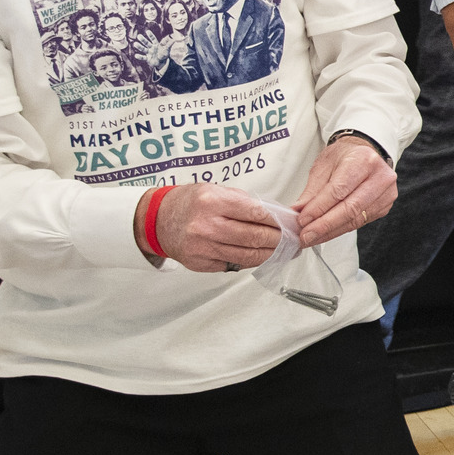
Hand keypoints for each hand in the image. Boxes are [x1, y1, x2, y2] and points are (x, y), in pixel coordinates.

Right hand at [145, 183, 285, 271]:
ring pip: (249, 255)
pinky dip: (252, 260)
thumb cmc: (189, 203)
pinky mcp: (201, 263)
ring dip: (272, 254)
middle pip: (256, 237)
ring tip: (285, 251)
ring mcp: (203, 247)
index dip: (279, 221)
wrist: (158, 221)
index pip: (257, 213)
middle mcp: (207, 225)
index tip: (292, 224)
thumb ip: (244, 203)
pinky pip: (235, 264)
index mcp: (213, 202)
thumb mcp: (215, 190)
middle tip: (295, 240)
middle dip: (281, 240)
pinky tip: (262, 256)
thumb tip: (276, 216)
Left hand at [291, 134, 396, 246]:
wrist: (364, 154)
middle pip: (350, 209)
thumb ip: (312, 191)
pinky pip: (360, 223)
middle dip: (324, 225)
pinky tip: (326, 233)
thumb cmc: (345, 157)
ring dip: (331, 232)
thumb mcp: (324, 166)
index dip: (319, 208)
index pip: (339, 190)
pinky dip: (340, 229)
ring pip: (355, 220)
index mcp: (363, 160)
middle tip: (306, 235)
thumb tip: (299, 211)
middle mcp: (380, 177)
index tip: (302, 220)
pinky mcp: (384, 206)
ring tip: (312, 237)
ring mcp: (385, 193)